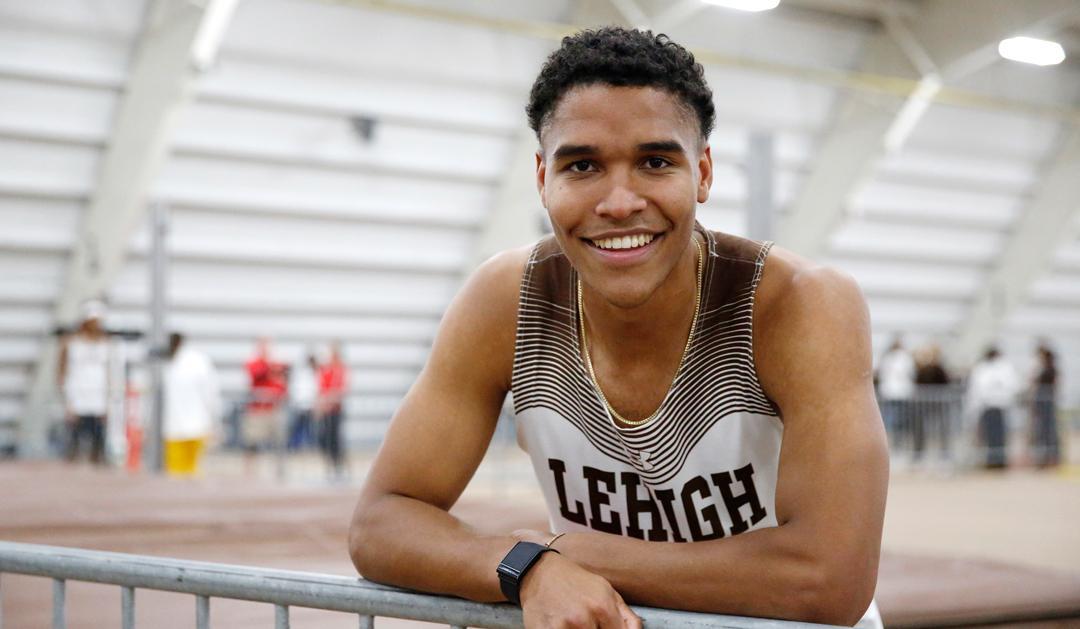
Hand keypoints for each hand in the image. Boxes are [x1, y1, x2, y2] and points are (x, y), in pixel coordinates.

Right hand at [519, 550, 640, 628]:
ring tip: (574, 622)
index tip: (604, 627)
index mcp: (603, 605)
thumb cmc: (573, 581)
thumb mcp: (605, 590)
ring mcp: (564, 626)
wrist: (537, 571)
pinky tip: (562, 624)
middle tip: (587, 622)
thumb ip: (625, 615)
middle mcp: (584, 617)